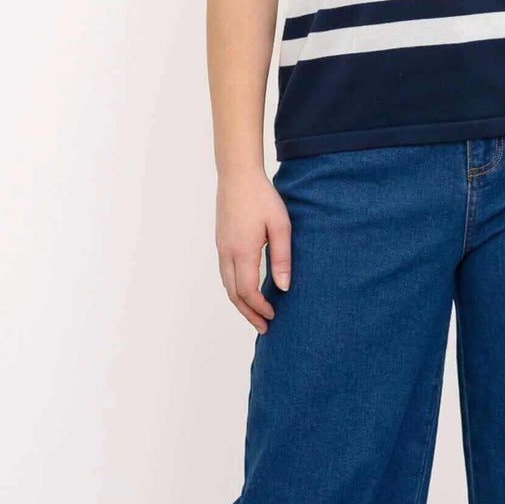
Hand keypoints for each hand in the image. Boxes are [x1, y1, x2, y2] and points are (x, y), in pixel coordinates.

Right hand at [215, 170, 291, 332]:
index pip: (248, 291)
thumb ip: (282, 258)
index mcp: (243, 251)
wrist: (237, 176)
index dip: (260, 308)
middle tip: (264, 327)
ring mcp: (221, 248)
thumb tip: (284, 287)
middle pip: (234, 294)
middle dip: (248, 314)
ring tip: (255, 314)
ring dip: (240, 304)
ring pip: (227, 285)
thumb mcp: (280, 226)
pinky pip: (225, 274)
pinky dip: (235, 289)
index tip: (273, 316)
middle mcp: (228, 253)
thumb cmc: (262, 197)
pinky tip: (246, 291)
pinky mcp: (221, 243)